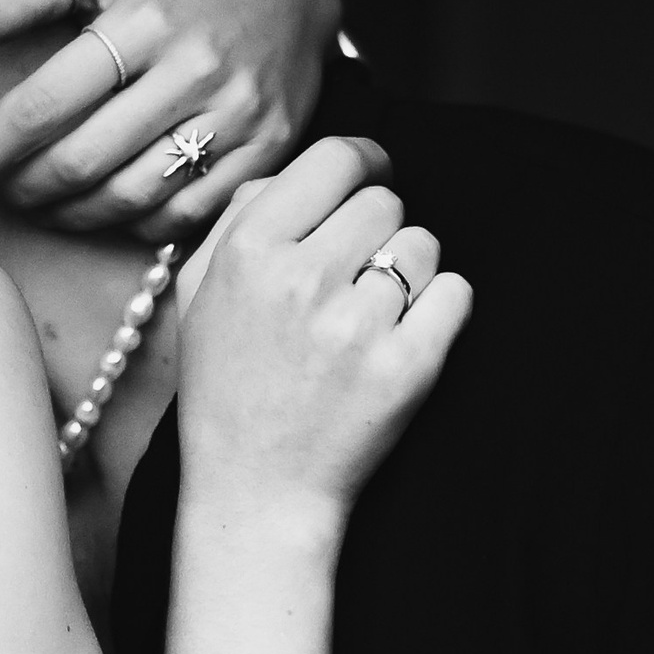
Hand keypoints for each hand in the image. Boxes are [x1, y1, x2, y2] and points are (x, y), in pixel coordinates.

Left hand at [0, 0, 339, 234]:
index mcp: (145, 16)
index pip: (45, 101)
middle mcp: (193, 66)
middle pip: (81, 161)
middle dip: (22, 189)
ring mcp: (234, 114)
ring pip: (127, 198)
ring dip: (67, 216)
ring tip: (37, 205)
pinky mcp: (264, 150)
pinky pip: (178, 215)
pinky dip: (129, 224)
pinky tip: (100, 211)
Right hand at [173, 137, 471, 537]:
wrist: (255, 495)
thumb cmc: (225, 395)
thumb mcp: (198, 299)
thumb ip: (238, 221)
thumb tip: (294, 173)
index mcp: (248, 253)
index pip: (336, 159)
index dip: (360, 166)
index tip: (364, 186)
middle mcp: (302, 281)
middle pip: (383, 201)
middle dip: (374, 234)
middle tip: (350, 281)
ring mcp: (358, 326)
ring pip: (421, 245)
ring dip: (406, 275)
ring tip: (369, 320)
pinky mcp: (407, 366)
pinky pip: (455, 293)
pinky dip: (439, 311)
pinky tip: (401, 340)